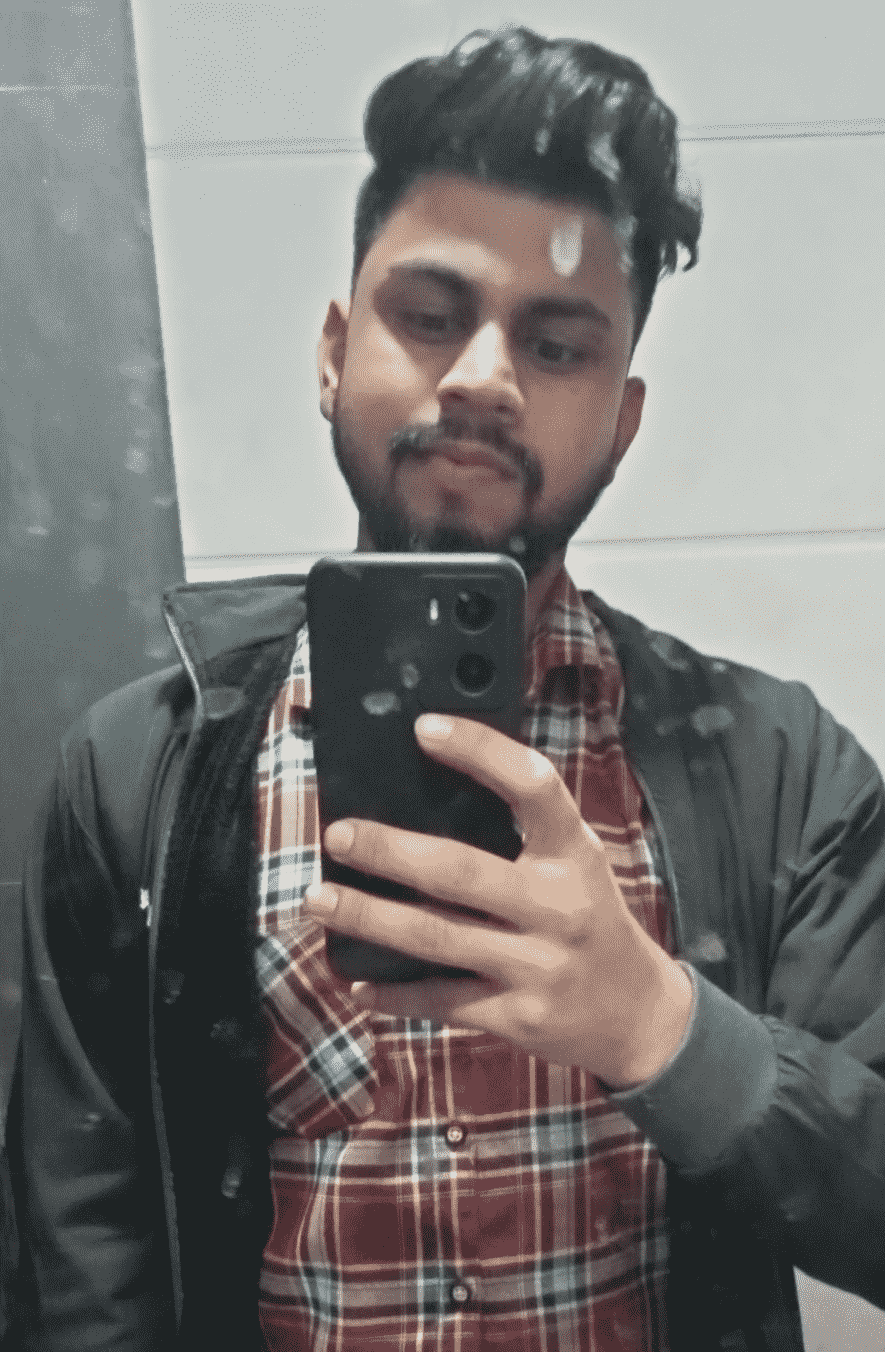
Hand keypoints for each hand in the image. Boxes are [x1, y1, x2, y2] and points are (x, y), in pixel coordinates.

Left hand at [303, 713, 692, 1088]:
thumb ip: (524, 833)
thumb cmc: (590, 918)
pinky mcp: (518, 1017)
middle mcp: (558, 906)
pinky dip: (392, 993)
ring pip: (436, 937)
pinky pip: (441, 1003)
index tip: (424, 729)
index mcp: (573, 853)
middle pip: (460, 871)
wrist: (637, 1013)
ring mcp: (538, 966)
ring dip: (369, 917)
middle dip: (389, 851)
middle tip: (338, 835)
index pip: (533, 786)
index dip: (480, 751)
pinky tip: (356, 980)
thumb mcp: (576, 863)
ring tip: (319, 898)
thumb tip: (427, 794)